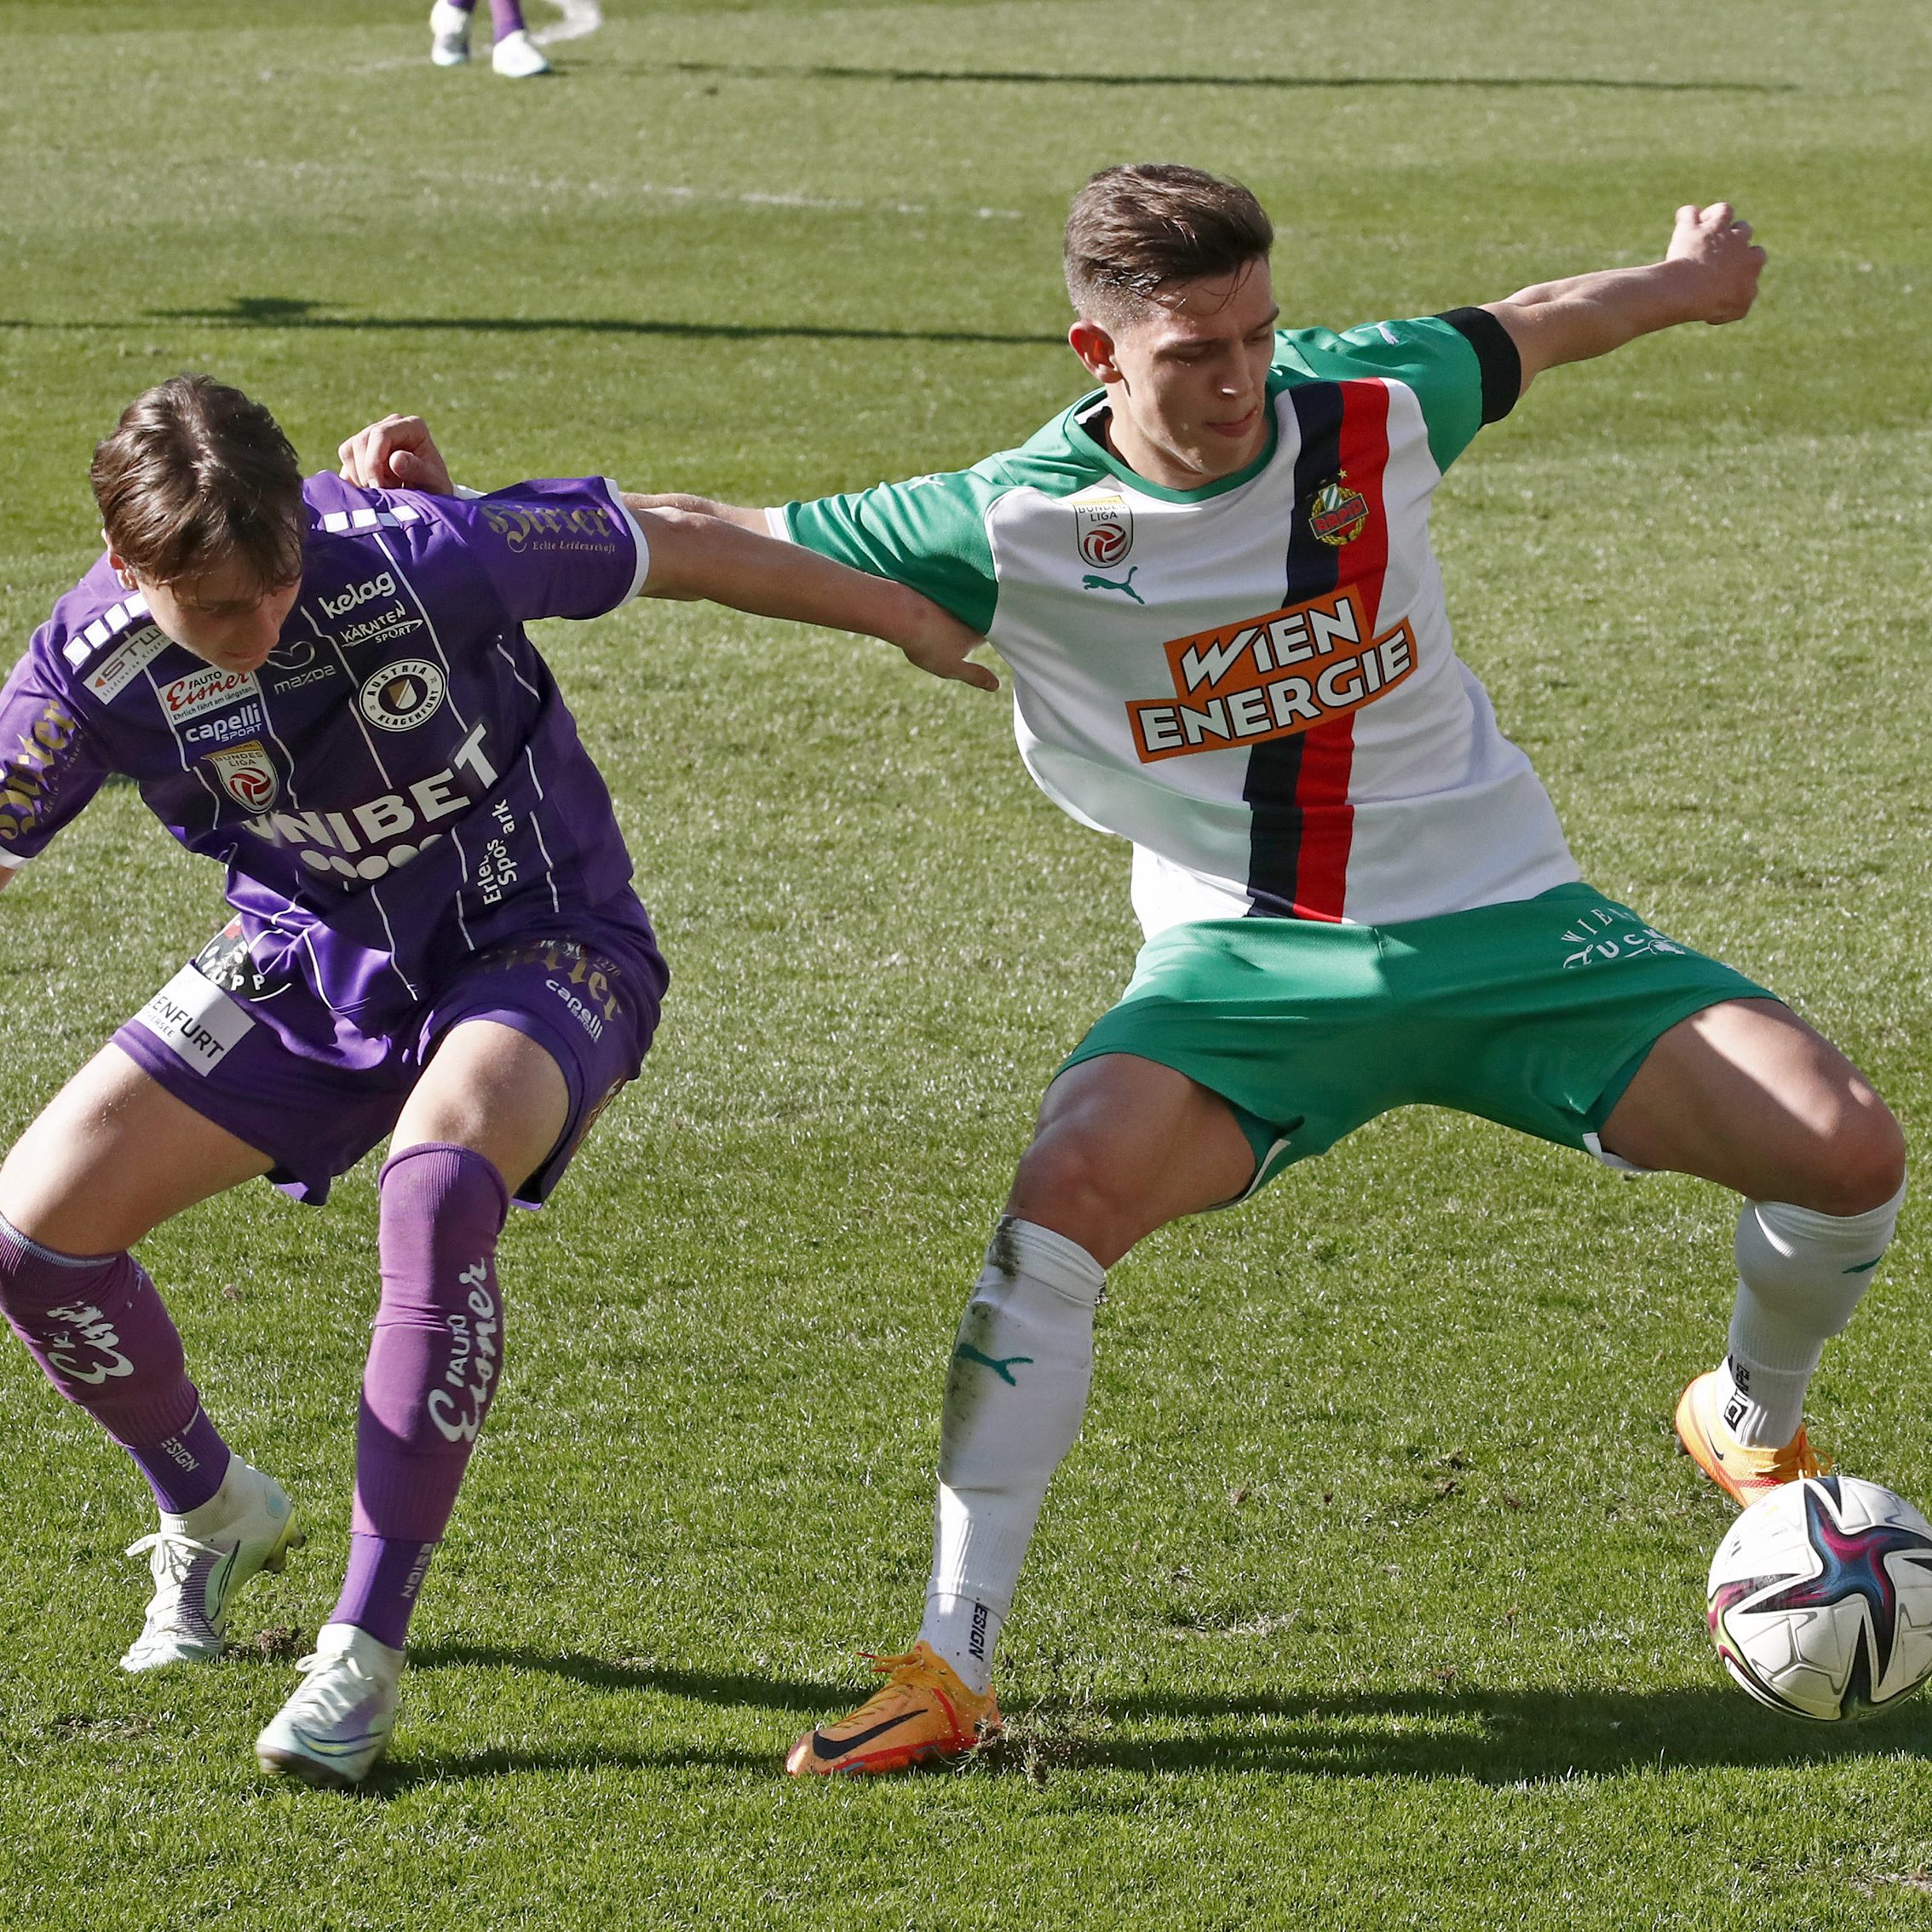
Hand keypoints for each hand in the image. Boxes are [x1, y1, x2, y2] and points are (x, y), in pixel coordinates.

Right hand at [337, 414, 455, 493]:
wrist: (429, 496)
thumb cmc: (435, 487)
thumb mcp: (433, 482)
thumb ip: (417, 470)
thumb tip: (395, 459)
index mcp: (411, 427)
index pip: (380, 434)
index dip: (374, 461)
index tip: (379, 487)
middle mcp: (390, 425)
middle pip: (361, 442)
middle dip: (366, 473)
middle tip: (382, 494)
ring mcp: (373, 436)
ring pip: (348, 451)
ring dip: (360, 478)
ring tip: (383, 493)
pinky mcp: (360, 452)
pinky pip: (345, 464)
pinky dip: (354, 482)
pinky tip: (372, 493)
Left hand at [893, 592, 998, 692]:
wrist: (902, 613)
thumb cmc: (928, 644)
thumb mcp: (952, 667)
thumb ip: (975, 676)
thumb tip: (996, 686)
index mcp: (982, 629)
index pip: (997, 633)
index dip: (992, 640)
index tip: (979, 648)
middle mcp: (975, 608)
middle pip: (982, 618)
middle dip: (976, 627)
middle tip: (957, 641)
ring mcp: (959, 595)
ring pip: (966, 607)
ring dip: (960, 615)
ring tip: (941, 629)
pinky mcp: (942, 586)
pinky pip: (951, 596)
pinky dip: (946, 604)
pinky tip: (932, 614)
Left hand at [1664, 203, 1765, 324]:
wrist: (1693, 290)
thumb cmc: (1715, 302)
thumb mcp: (1736, 310)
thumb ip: (1742, 303)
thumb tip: (1740, 300)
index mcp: (1752, 261)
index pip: (1757, 255)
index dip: (1745, 260)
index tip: (1731, 270)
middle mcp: (1738, 241)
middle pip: (1744, 229)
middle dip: (1735, 235)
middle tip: (1717, 250)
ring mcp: (1715, 232)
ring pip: (1723, 211)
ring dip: (1714, 216)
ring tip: (1702, 227)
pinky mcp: (1692, 229)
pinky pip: (1689, 214)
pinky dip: (1686, 216)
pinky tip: (1682, 222)